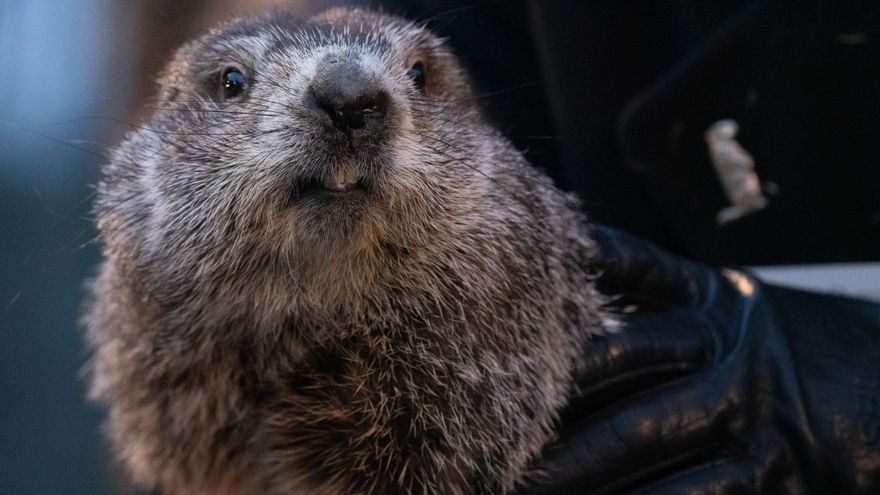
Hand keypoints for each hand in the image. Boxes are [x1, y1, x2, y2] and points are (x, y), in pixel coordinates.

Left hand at [519, 226, 879, 493]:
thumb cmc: (787, 349)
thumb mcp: (733, 303)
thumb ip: (659, 286)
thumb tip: (570, 258)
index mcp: (714, 297)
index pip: (628, 268)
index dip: (565, 276)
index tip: (500, 294)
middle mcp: (726, 344)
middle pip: (615, 357)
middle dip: (543, 388)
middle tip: (478, 412)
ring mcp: (747, 407)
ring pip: (636, 433)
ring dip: (569, 462)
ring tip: (510, 481)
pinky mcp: (769, 469)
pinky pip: (687, 494)